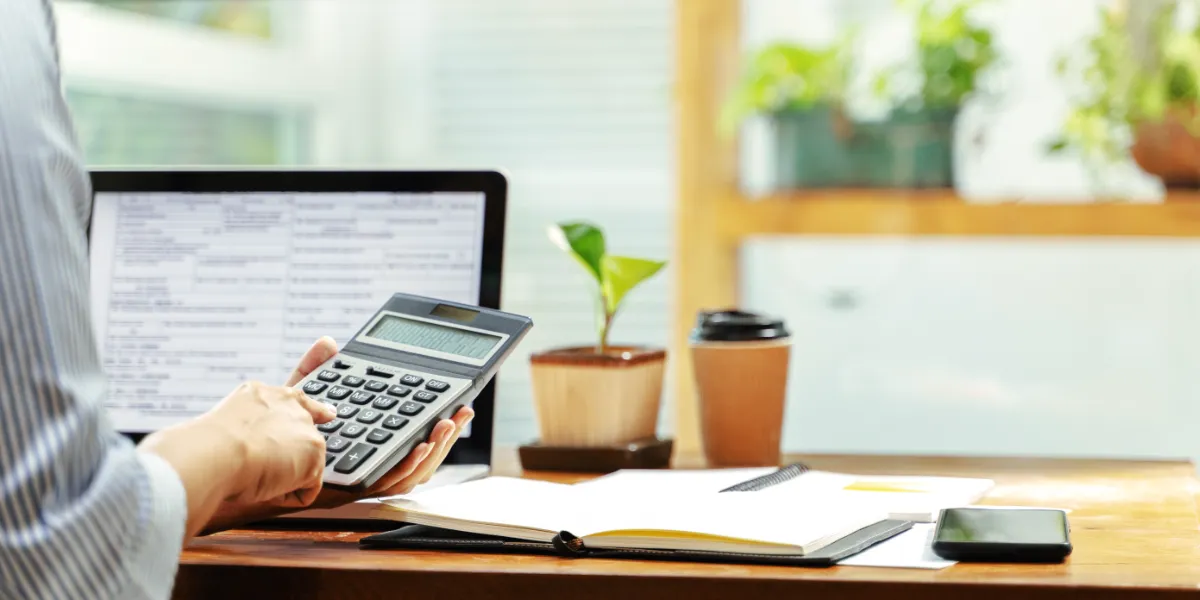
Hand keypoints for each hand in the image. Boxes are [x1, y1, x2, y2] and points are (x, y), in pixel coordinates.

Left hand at [199, 337, 473, 531]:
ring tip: (446, 426)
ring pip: (411, 471)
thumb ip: (315, 373)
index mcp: (357, 445)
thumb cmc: (261, 438)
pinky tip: (420, 445)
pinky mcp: (348, 490)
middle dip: (446, 434)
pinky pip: (388, 483)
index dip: (432, 421)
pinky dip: (410, 465)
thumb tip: (329, 341)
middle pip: (416, 453)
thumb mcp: (293, 398)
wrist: (234, 464)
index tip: (455, 401)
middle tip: (463, 411)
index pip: (403, 435)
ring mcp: (357, 478)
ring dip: (436, 449)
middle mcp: (362, 464)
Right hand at [200, 379, 334, 507]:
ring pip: (303, 466)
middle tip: (260, 467)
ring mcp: (306, 430)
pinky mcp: (314, 455)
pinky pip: (306, 489)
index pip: (298, 401)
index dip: (314, 411)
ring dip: (283, 478)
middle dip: (290, 457)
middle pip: (306, 436)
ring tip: (255, 473)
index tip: (327, 414)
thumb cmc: (211, 444)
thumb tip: (257, 442)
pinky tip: (266, 486)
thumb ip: (252, 423)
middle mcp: (291, 406)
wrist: (217, 452)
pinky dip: (285, 496)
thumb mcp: (231, 420)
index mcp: (267, 394)